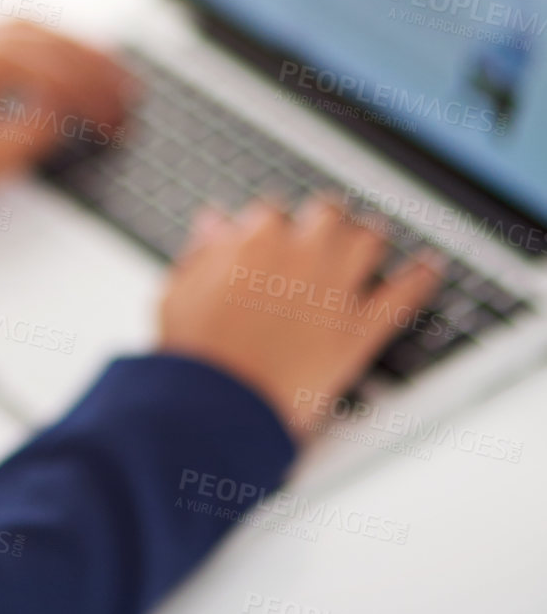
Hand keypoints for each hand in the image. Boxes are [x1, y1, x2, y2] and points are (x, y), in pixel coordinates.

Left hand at [0, 21, 137, 211]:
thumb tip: (68, 115)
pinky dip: (45, 38)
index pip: (62, 74)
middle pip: (56, 40)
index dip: (96, 101)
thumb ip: (37, 134)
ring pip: (36, 26)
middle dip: (98, 66)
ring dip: (75, 45)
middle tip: (130, 90)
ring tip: (107, 69)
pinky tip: (60, 56)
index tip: (117, 124)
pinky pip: (12, 27)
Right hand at [157, 194, 445, 443]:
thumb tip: (214, 222)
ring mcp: (335, 290)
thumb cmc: (196, 349)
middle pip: (327, 214)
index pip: (273, 211)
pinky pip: (403, 295)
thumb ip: (203, 250)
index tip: (272, 231)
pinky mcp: (359, 329)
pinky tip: (432, 265)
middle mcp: (301, 254)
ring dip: (368, 235)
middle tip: (327, 222)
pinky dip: (421, 277)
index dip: (273, 222)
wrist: (223, 402)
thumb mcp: (181, 288)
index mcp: (256, 240)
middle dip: (325, 217)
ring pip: (367, 242)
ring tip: (372, 234)